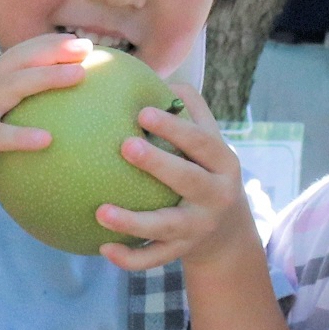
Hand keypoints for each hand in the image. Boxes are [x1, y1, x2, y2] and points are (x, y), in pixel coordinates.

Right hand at [0, 34, 88, 197]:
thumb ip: (2, 157)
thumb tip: (33, 175)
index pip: (15, 58)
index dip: (46, 46)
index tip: (78, 43)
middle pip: (20, 61)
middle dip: (54, 49)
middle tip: (88, 46)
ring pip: (13, 88)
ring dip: (47, 78)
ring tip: (79, 76)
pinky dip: (21, 137)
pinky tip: (47, 141)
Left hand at [96, 83, 260, 274]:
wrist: (228, 232)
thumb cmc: (205, 170)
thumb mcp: (208, 142)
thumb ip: (188, 109)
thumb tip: (152, 71)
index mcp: (222, 163)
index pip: (201, 142)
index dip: (175, 127)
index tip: (143, 113)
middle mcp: (215, 195)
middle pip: (189, 180)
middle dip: (159, 165)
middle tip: (125, 147)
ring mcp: (198, 227)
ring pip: (166, 227)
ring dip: (134, 222)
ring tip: (101, 212)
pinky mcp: (182, 252)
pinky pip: (154, 258)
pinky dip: (130, 258)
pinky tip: (102, 249)